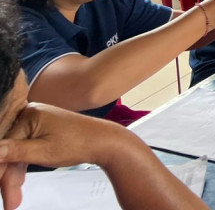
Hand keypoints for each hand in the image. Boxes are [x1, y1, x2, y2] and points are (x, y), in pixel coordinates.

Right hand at [0, 103, 134, 205]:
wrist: (103, 142)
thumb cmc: (78, 143)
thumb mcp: (42, 151)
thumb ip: (14, 152)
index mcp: (28, 115)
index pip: (3, 147)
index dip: (1, 171)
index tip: (0, 186)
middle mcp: (30, 115)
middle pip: (9, 151)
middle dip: (7, 177)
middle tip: (10, 201)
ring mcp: (36, 122)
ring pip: (16, 153)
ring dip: (13, 176)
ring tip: (14, 199)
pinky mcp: (41, 130)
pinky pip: (25, 150)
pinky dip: (22, 167)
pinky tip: (18, 183)